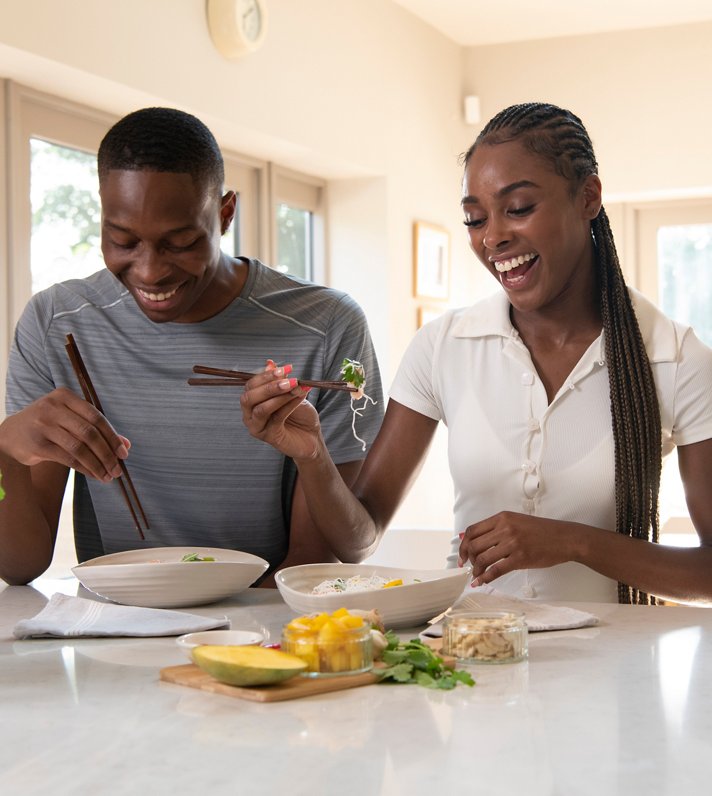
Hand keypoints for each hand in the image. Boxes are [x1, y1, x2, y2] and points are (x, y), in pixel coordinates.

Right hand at [0, 387, 128, 481]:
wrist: (10, 435)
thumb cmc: (48, 426)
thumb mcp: (69, 419)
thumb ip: (96, 428)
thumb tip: (126, 444)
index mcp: (64, 396)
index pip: (96, 416)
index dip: (112, 436)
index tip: (124, 452)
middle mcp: (53, 408)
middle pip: (89, 433)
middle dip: (107, 453)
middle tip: (117, 469)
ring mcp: (43, 425)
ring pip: (79, 447)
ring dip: (97, 464)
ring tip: (108, 476)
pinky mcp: (37, 444)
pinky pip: (68, 459)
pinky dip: (85, 468)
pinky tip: (94, 475)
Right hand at [241, 361, 321, 460]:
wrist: (311, 437)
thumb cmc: (299, 415)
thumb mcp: (291, 393)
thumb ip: (279, 380)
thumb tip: (269, 362)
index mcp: (252, 401)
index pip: (251, 385)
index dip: (267, 375)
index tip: (286, 368)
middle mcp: (249, 414)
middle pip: (249, 397)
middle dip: (269, 386)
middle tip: (289, 380)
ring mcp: (257, 427)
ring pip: (261, 409)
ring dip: (279, 396)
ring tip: (296, 388)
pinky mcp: (268, 437)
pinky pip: (276, 418)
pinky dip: (289, 405)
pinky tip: (300, 397)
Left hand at [458, 511, 577, 585]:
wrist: (564, 538)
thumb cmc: (540, 531)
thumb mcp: (515, 521)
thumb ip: (493, 528)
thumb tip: (467, 537)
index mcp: (502, 517)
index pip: (472, 530)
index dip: (463, 545)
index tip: (462, 555)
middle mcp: (505, 528)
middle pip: (474, 545)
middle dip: (467, 559)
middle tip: (468, 566)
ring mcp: (512, 543)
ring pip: (483, 559)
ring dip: (476, 570)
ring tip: (476, 576)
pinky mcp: (520, 558)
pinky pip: (496, 570)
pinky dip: (485, 578)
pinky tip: (482, 582)